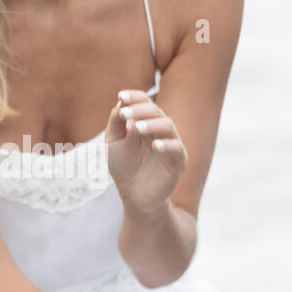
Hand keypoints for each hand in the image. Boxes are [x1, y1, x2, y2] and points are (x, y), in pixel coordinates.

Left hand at [103, 88, 187, 215]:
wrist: (133, 195)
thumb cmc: (123, 166)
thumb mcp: (113, 143)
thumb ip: (116, 123)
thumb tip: (121, 103)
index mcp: (145, 121)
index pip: (144, 102)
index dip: (134, 97)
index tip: (121, 96)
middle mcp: (160, 129)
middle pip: (155, 111)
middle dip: (139, 110)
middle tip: (125, 113)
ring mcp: (171, 143)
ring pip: (167, 125)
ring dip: (151, 124)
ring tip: (135, 127)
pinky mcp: (178, 160)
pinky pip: (176, 148)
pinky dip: (166, 145)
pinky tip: (154, 146)